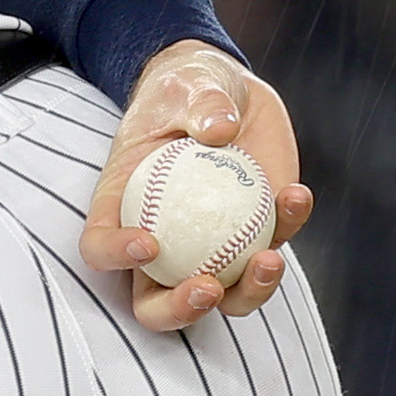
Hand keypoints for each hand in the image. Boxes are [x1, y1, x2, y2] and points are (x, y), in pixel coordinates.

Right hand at [78, 40, 314, 332]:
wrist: (229, 92)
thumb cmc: (188, 88)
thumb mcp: (188, 85)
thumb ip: (201, 104)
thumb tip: (219, 130)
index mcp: (121, 209)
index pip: (99, 247)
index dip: (116, 257)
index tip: (149, 243)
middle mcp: (161, 242)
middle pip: (155, 302)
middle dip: (179, 310)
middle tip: (208, 287)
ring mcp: (209, 247)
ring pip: (222, 296)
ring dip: (247, 292)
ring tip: (269, 260)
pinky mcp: (253, 236)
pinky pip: (270, 247)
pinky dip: (288, 228)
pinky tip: (296, 194)